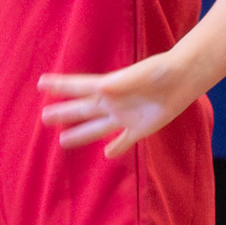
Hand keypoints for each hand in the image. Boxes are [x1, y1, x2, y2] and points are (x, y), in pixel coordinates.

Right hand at [39, 52, 194, 156]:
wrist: (183, 78)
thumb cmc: (162, 70)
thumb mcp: (141, 74)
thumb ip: (122, 82)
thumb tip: (102, 88)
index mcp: (110, 86)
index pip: (79, 86)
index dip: (60, 86)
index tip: (41, 84)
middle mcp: (114, 102)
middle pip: (83, 110)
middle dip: (63, 113)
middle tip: (43, 118)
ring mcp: (125, 116)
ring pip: (97, 128)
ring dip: (80, 135)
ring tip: (62, 141)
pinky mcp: (141, 128)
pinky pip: (125, 141)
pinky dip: (116, 147)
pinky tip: (107, 154)